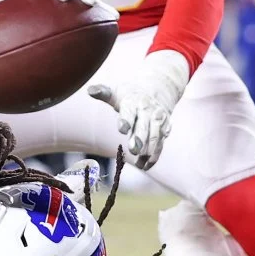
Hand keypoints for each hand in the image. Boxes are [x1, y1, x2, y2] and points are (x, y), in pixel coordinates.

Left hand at [87, 49, 188, 169]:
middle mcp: (148, 111)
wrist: (158, 89)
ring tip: (139, 164)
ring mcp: (158, 120)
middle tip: (134, 150)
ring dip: (149, 151)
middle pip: (144, 126)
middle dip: (140, 138)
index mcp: (134, 102)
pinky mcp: (165, 128)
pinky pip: (160, 144)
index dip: (126, 120)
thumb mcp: (117, 92)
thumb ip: (104, 93)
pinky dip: (154, 156)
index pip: (129, 111)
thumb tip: (90, 90)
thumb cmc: (130, 95)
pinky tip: (146, 166)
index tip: (122, 129)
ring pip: (155, 137)